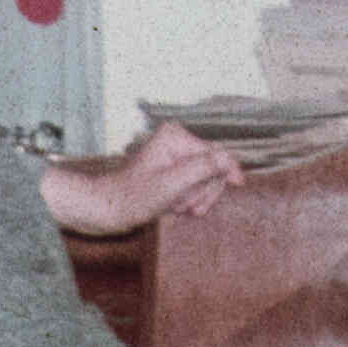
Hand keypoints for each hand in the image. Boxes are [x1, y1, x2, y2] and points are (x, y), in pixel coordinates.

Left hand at [40, 122, 247, 235]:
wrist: (108, 209)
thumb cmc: (133, 197)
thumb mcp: (171, 185)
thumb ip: (201, 169)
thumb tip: (229, 159)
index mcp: (175, 137)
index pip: (216, 152)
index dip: (227, 171)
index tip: (239, 185)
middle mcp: (176, 141)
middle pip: (213, 167)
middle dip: (203, 190)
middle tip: (186, 206)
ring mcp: (175, 155)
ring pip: (206, 179)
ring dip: (195, 198)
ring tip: (176, 207)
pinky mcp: (173, 169)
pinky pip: (195, 185)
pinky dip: (188, 199)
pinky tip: (174, 206)